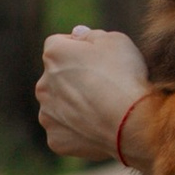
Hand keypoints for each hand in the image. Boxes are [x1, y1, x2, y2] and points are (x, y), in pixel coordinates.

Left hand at [36, 25, 152, 161]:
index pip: (60, 44)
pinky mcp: (55, 140)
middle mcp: (43, 84)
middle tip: (103, 86)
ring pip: (59, 106)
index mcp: (54, 54)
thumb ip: (91, 35)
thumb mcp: (116, 40)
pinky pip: (65, 132)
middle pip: (57, 77)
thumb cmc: (124, 75)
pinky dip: (78, 131)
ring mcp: (47, 114)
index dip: (80, 50)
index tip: (99, 59)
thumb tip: (77, 34)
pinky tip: (98, 128)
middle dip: (74, 79)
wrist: (132, 122)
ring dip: (73, 106)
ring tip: (102, 110)